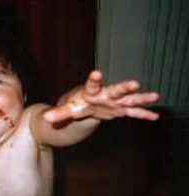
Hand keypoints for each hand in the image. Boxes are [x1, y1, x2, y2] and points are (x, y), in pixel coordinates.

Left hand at [43, 70, 159, 122]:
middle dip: (124, 87)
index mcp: (90, 92)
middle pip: (115, 90)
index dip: (94, 80)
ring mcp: (114, 102)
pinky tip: (155, 116)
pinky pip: (133, 112)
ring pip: (129, 99)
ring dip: (141, 98)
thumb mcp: (67, 110)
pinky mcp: (120, 109)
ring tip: (155, 96)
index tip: (96, 72)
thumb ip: (58, 113)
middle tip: (134, 83)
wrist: (85, 105)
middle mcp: (105, 94)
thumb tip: (45, 118)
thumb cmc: (76, 104)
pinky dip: (142, 114)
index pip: (92, 85)